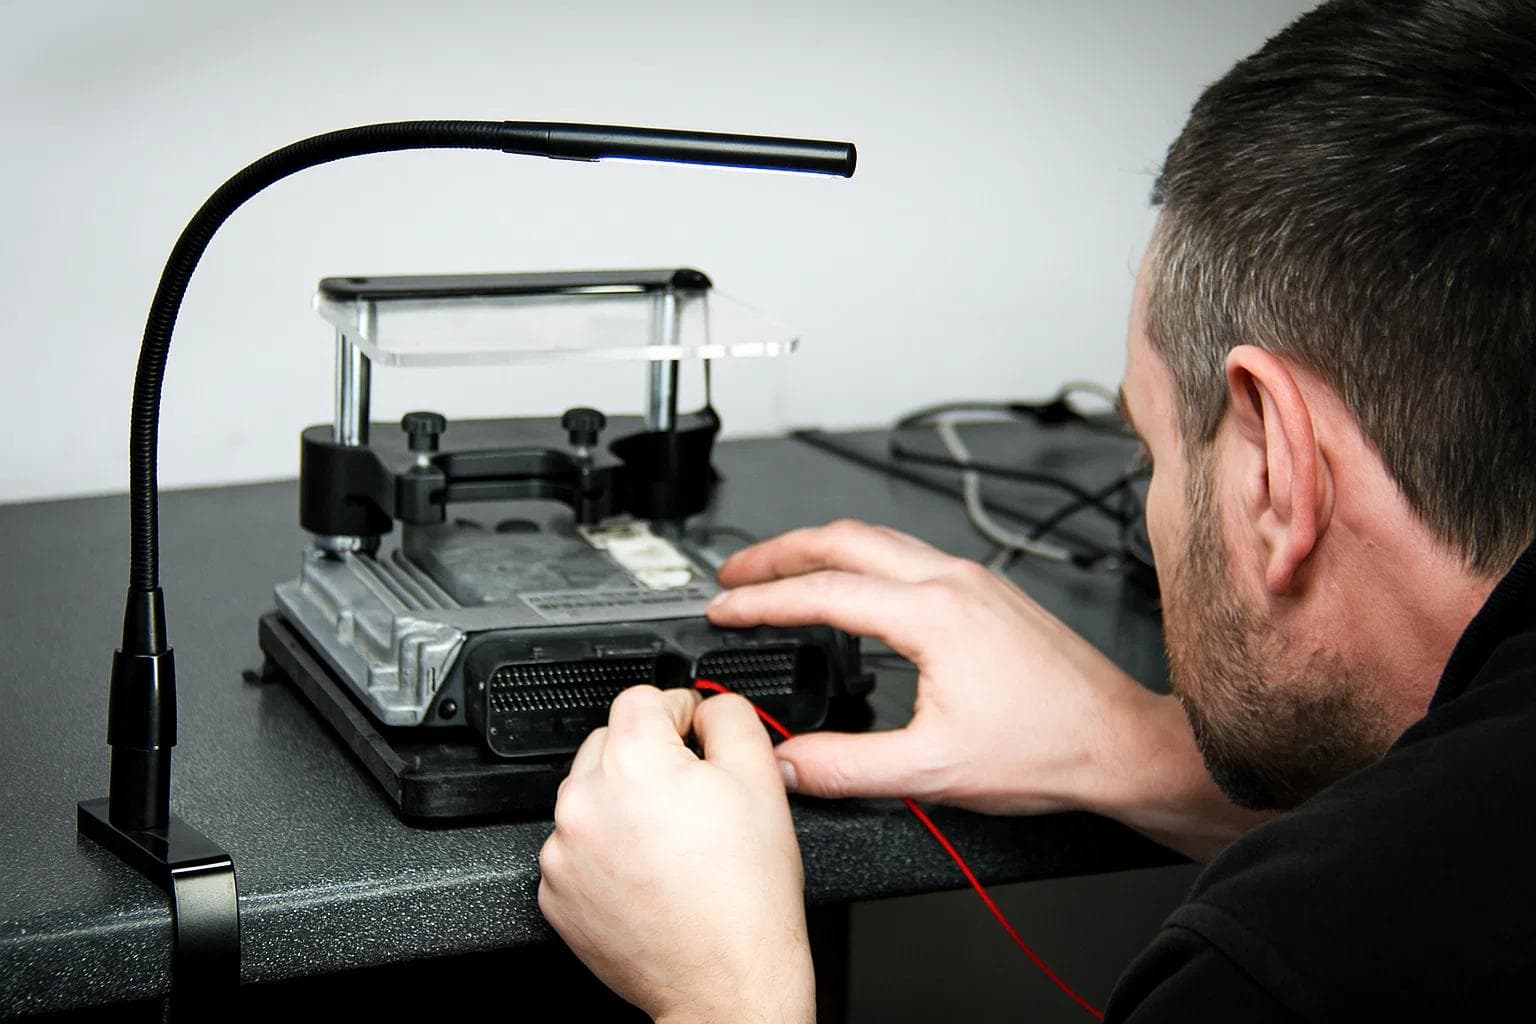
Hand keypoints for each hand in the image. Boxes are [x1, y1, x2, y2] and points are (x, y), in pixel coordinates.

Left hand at [538, 685, 814, 1023]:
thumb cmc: (745, 895)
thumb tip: (708, 705)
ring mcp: (563, 851)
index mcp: (634, 763)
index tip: (694, 736)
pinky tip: (647, 872)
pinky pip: (576, 847)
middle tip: (691, 798)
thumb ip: (730, 717)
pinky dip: (605, 851)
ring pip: (590, 796)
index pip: (642, 697)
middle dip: (648, 758)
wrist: (727, 981)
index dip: (678, 711)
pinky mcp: (555, 892)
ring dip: (623, 804)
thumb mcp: (761, 781)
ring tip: (671, 843)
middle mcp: (585, 801)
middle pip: (610, 743)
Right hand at [707, 520, 1253, 857]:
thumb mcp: (932, 771)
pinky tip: (851, 586)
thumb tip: (784, 762)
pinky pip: (907, 554)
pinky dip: (859, 560)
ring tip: (778, 571)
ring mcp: (974, 581)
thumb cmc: (1049, 750)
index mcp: (934, 614)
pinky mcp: (988, 593)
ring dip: (819, 549)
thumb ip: (844, 767)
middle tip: (735, 573)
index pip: (822, 592)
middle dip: (778, 551)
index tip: (723, 609)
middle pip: (844, 539)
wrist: (1120, 744)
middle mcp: (954, 582)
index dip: (761, 601)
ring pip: (878, 539)